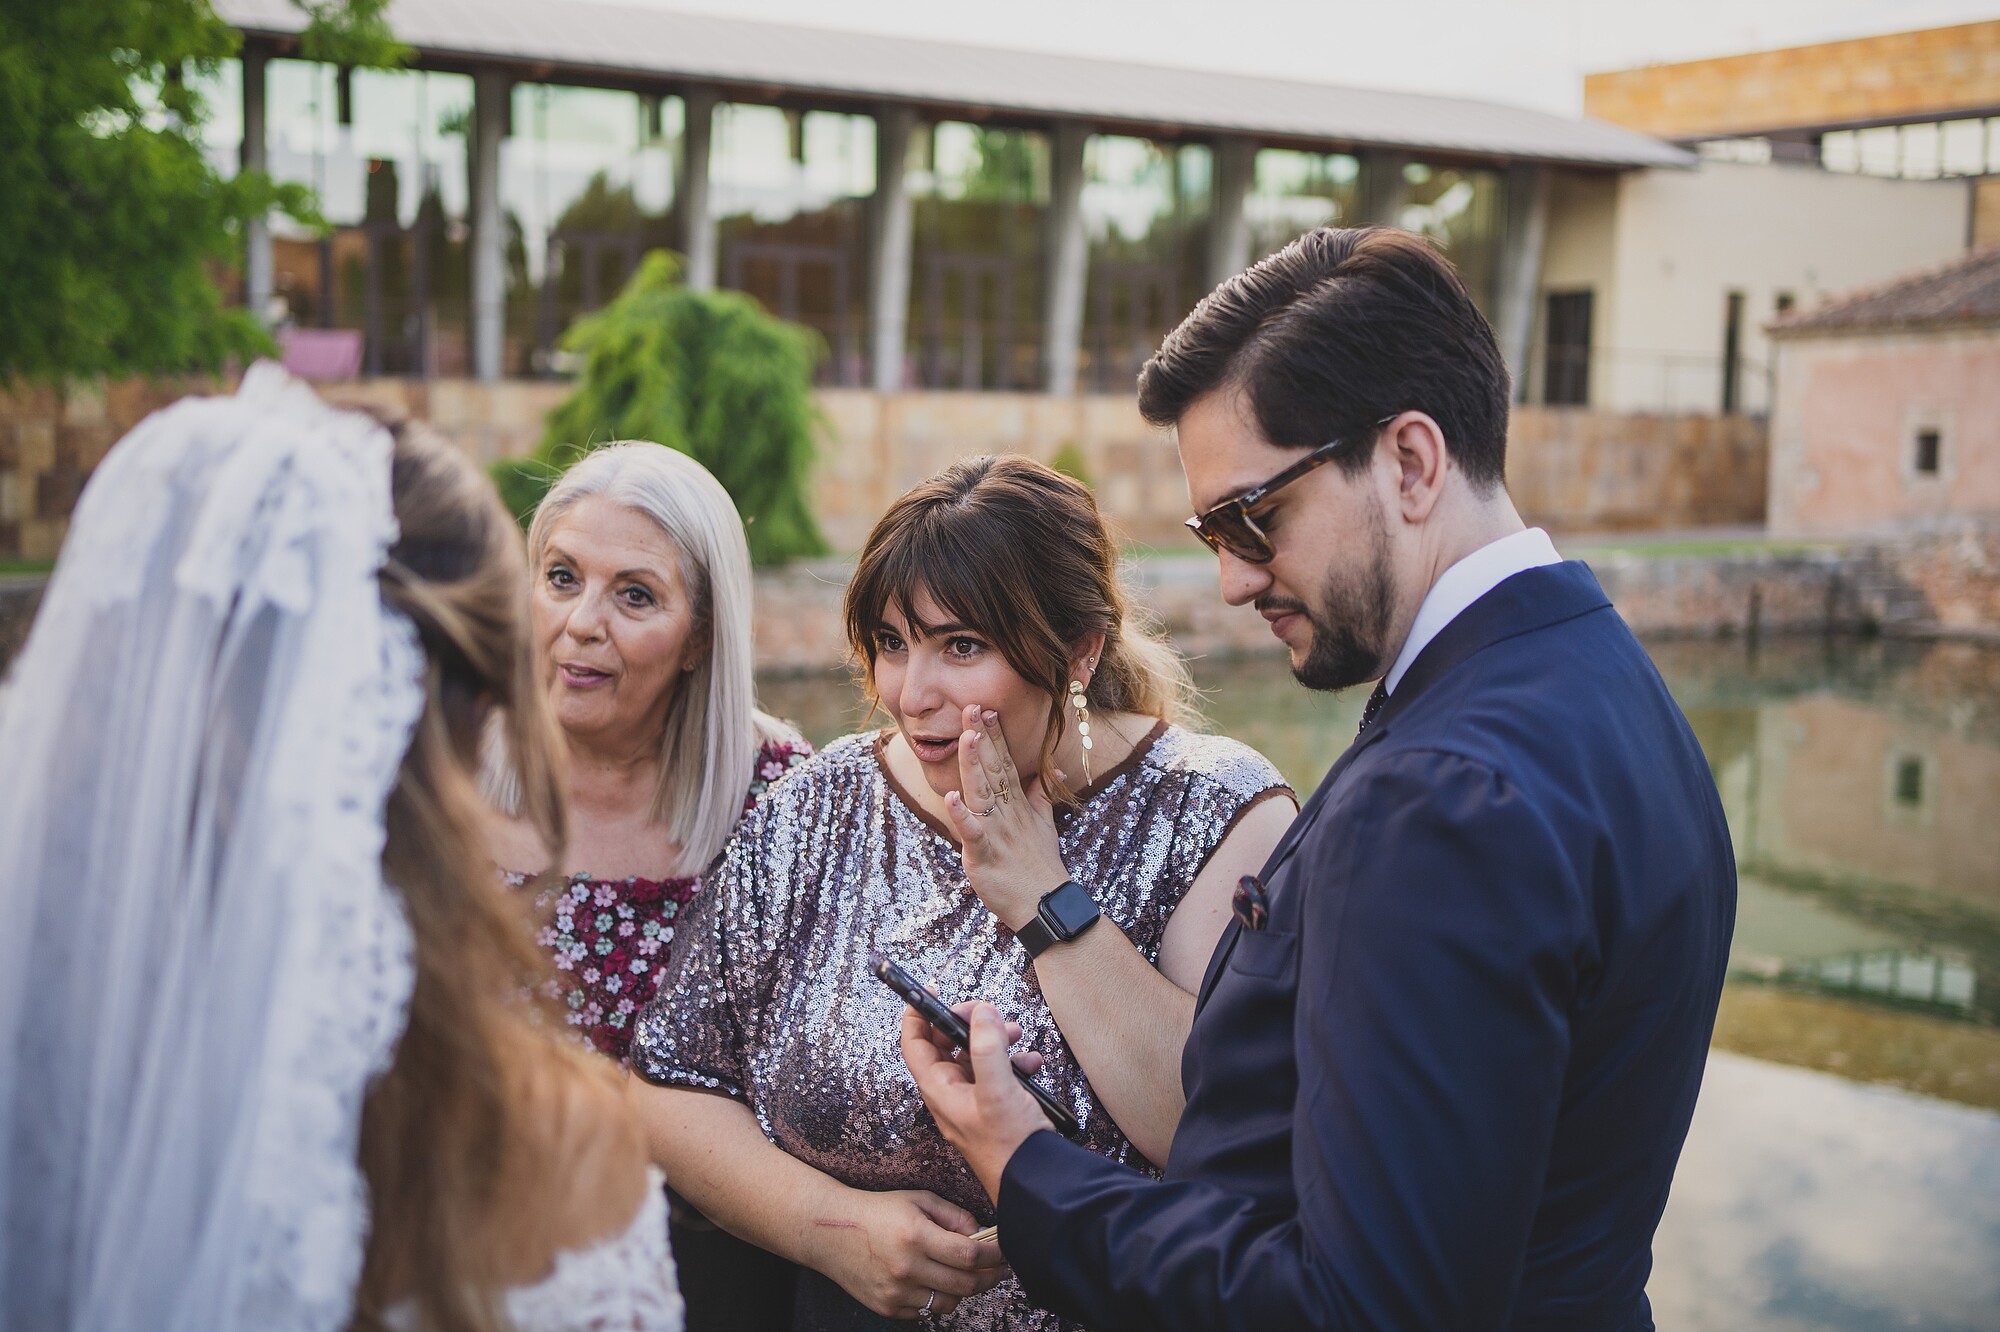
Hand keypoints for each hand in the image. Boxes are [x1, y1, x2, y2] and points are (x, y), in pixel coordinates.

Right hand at [811, 1186, 1009, 1318]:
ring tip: (963, 1275)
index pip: (970, 1254)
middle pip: (965, 1284)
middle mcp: (907, 1267)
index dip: (995, 1256)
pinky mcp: (887, 1307)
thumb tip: (982, 1235)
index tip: (1006, 1253)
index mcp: (916, 1235)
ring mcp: (896, 1292)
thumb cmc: (879, 1211)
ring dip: (963, 1291)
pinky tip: (932, 1281)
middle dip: (990, 1278)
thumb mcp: (918, 1200)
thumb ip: (954, 1216)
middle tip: (999, 1270)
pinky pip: (926, 1312)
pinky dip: (935, 1299)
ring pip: (948, 1303)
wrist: (830, 1231)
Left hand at [902, 1002, 1053, 1204]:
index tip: (927, 990)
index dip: (916, 1014)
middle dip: (967, 1023)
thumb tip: (982, 1012)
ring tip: (1016, 1034)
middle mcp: (952, 1096)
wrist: (1035, 1184)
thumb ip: (987, 1047)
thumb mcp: (997, 1091)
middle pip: (946, 1046)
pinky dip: (1012, 1062)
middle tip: (988, 1013)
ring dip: (993, 1041)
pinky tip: (1031, 1063)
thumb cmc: (1010, 1147)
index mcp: (940, 1091)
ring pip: (975, 1058)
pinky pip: (997, 1075)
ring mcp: (973, 1103)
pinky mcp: (995, 1110)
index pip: (915, 1044)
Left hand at [944, 704, 1070, 929]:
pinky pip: (973, 834)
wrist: (1046, 904)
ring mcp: (997, 832)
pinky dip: (962, 817)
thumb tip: (1054, 773)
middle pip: (993, 770)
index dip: (995, 737)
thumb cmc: (1041, 865)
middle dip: (982, 738)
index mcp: (1017, 805)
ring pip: (982, 793)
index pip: (1005, 764)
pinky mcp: (985, 855)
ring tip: (967, 737)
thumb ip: (1041, 796)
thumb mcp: (1044, 824)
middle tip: (973, 706)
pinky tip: (950, 798)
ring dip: (974, 765)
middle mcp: (1007, 813)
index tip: (986, 709)